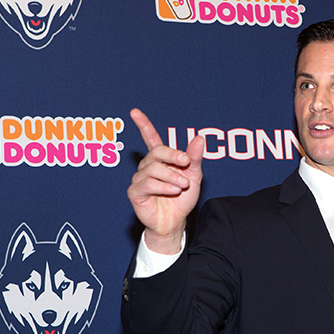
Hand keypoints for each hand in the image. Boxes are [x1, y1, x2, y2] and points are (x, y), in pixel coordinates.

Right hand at [127, 108, 204, 253]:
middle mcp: (148, 166)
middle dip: (173, 155)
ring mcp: (140, 178)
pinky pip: (148, 183)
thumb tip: (199, 138)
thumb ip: (194, 158)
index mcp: (161, 159)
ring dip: (172, 176)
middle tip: (186, 163)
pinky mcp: (135, 191)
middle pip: (156, 151)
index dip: (143, 125)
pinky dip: (164, 187)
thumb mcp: (194, 176)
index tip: (134, 112)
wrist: (176, 221)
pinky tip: (173, 191)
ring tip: (182, 186)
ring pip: (154, 169)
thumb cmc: (182, 199)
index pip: (150, 138)